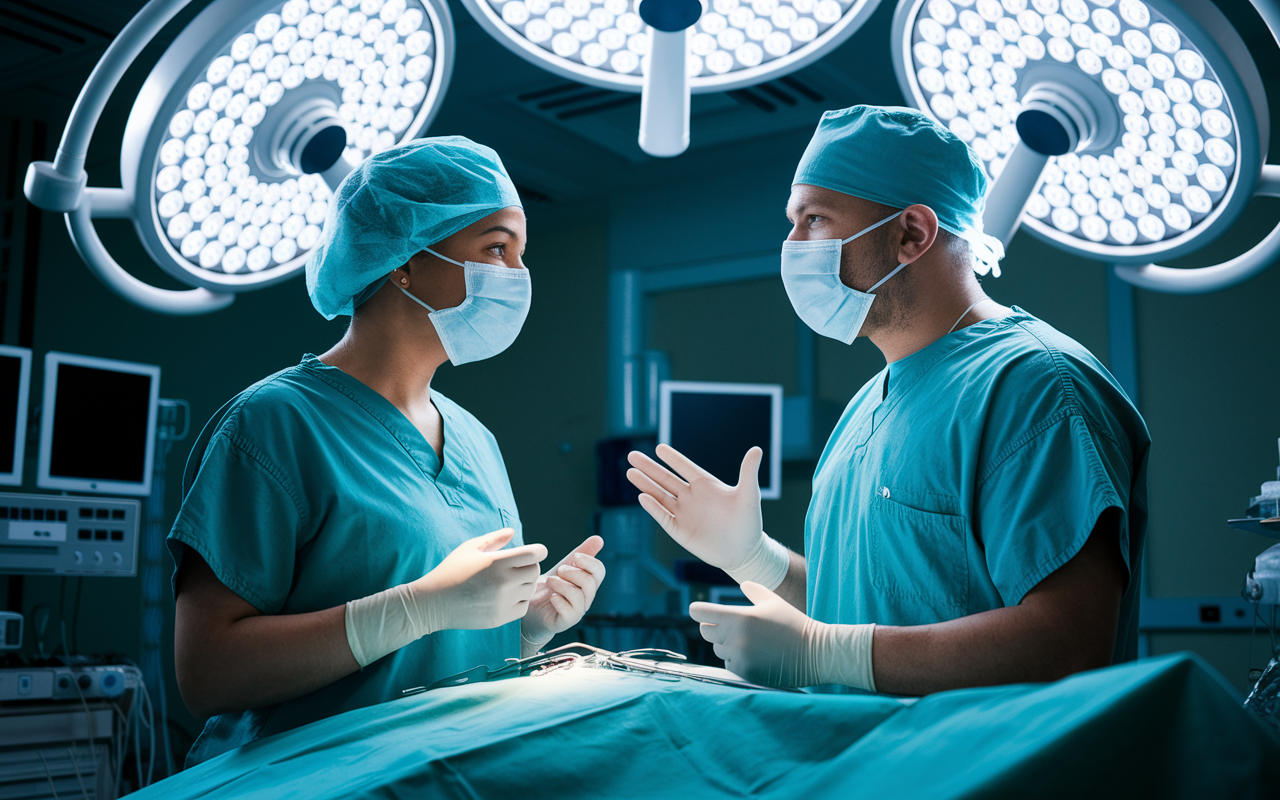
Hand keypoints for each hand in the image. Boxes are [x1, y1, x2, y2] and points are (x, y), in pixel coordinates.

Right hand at [411, 528, 546, 632]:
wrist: (433, 602)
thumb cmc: (451, 570)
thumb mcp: (470, 548)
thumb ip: (494, 539)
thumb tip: (512, 532)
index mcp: (497, 562)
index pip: (535, 554)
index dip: (537, 551)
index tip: (533, 552)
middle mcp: (503, 582)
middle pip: (535, 571)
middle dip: (529, 566)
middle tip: (517, 566)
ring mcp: (502, 602)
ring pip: (530, 590)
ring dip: (524, 584)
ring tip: (508, 581)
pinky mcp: (500, 618)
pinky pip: (523, 607)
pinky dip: (518, 601)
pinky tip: (505, 596)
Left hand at [521, 536, 605, 651]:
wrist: (528, 608)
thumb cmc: (548, 588)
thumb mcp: (563, 568)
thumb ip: (580, 554)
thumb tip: (599, 539)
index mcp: (587, 584)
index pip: (599, 571)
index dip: (589, 561)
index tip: (574, 557)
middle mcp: (585, 599)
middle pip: (590, 582)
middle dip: (573, 572)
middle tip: (558, 571)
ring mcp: (576, 612)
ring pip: (579, 596)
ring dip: (562, 585)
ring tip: (549, 582)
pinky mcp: (564, 623)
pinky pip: (570, 612)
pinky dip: (560, 601)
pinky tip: (551, 597)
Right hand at [626, 444, 764, 573]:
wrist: (745, 552)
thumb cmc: (749, 522)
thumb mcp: (749, 494)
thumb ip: (748, 471)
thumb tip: (757, 449)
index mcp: (706, 485)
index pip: (684, 467)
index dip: (673, 458)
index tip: (659, 448)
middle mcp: (691, 497)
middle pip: (665, 479)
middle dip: (649, 468)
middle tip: (632, 456)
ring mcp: (684, 514)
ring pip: (660, 496)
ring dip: (645, 485)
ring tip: (630, 473)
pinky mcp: (680, 531)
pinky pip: (664, 517)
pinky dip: (653, 508)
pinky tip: (643, 497)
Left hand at [690, 581, 817, 687]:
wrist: (814, 652)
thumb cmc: (793, 623)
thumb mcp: (773, 601)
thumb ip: (754, 590)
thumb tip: (742, 584)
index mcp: (738, 617)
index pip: (700, 613)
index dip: (698, 611)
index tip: (699, 611)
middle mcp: (734, 638)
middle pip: (706, 632)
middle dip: (715, 628)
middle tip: (732, 627)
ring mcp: (739, 657)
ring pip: (719, 649)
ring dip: (728, 645)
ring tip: (751, 642)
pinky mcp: (745, 673)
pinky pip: (730, 665)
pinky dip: (738, 661)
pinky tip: (756, 655)